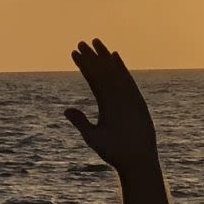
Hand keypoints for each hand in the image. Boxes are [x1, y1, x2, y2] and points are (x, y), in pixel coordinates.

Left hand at [64, 38, 159, 171]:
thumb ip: (81, 122)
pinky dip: (121, 69)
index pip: (92, 80)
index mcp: (105, 105)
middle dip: (92, 58)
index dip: (84, 67)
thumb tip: (66, 110)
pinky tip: (113, 56)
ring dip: (104, 58)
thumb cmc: (115, 153)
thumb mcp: (93, 137)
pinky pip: (128, 81)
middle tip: (81, 42)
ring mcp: (126, 98)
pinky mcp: (136, 101)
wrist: (135, 161)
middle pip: (102, 72)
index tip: (74, 54)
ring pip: (113, 73)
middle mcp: (115, 98)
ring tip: (94, 41)